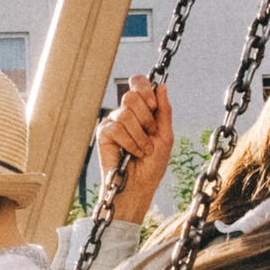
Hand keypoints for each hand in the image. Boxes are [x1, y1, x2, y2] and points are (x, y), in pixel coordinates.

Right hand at [96, 75, 174, 219]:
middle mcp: (126, 113)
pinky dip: (129, 142)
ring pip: (126, 113)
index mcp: (142, 109)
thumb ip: (164, 111)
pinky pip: (116, 128)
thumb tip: (161, 86)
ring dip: (140, 135)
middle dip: (146, 118)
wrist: (139, 187)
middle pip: (132, 96)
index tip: (153, 107)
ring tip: (142, 150)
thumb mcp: (166, 135)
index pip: (138, 82)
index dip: (145, 90)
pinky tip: (131, 153)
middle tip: (150, 134)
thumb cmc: (153, 164)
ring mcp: (113, 122)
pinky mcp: (103, 134)